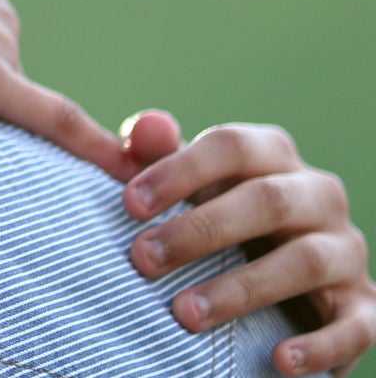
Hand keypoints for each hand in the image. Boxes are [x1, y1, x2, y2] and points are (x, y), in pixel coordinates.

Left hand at [124, 111, 374, 375]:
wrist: (293, 283)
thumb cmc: (224, 220)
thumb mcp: (195, 186)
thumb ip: (162, 157)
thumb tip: (142, 128)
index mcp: (276, 159)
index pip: (233, 146)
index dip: (180, 170)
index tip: (130, 203)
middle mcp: (319, 198)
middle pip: (267, 201)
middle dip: (200, 230)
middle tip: (142, 260)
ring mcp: (347, 253)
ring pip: (304, 262)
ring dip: (241, 289)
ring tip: (184, 314)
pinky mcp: (365, 308)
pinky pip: (354, 326)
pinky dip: (318, 345)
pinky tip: (278, 360)